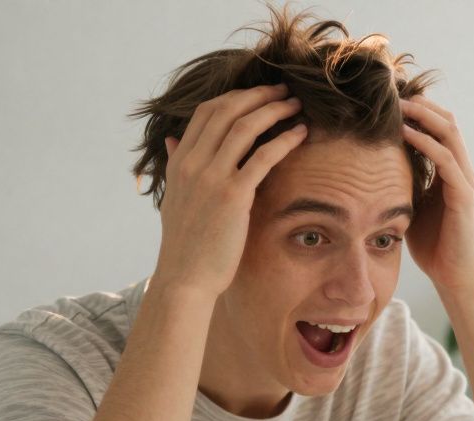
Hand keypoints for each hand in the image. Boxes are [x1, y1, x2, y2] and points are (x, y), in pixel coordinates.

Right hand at [152, 84, 306, 297]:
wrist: (185, 277)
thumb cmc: (187, 243)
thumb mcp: (175, 198)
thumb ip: (176, 166)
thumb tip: (172, 142)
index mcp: (180, 161)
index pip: (206, 112)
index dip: (236, 97)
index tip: (259, 94)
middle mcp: (193, 163)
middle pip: (227, 111)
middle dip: (258, 95)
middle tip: (284, 91)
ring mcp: (211, 177)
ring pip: (245, 127)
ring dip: (274, 110)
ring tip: (296, 105)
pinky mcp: (233, 195)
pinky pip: (263, 156)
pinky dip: (284, 140)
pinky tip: (301, 133)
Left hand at [400, 97, 473, 291]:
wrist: (455, 278)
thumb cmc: (434, 247)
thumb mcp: (413, 207)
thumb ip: (404, 185)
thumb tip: (373, 170)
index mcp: (451, 172)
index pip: (439, 128)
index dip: (418, 110)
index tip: (390, 98)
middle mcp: (462, 171)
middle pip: (447, 121)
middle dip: (421, 103)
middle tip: (393, 90)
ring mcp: (465, 181)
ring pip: (449, 133)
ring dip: (423, 115)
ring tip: (399, 103)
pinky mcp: (463, 195)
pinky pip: (446, 159)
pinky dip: (426, 142)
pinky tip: (405, 133)